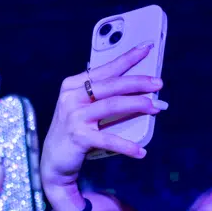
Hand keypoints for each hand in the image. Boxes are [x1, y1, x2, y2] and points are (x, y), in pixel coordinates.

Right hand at [40, 44, 165, 203]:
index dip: (127, 58)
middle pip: (110, 85)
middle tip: (158, 83)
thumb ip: (102, 98)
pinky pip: (108, 139)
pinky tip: (140, 151)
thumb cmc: (74, 132)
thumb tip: (137, 91)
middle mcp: (71, 97)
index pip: (105, 69)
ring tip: (155, 108)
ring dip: (136, 105)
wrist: (53, 162)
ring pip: (111, 105)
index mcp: (73, 85)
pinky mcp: (78, 137)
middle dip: (137, 82)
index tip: (146, 48)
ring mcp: (74, 116)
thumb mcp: (83, 109)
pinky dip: (126, 146)